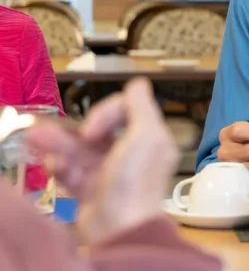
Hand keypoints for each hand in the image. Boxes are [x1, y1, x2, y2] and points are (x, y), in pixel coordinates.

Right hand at [26, 78, 178, 244]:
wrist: (120, 229)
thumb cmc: (134, 180)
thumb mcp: (146, 135)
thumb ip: (141, 107)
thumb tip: (138, 83)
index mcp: (149, 138)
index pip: (125, 110)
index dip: (106, 112)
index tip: (93, 129)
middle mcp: (132, 153)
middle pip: (99, 132)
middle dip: (71, 130)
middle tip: (43, 131)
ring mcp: (111, 173)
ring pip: (81, 151)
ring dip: (58, 145)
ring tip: (35, 139)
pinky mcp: (93, 191)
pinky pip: (74, 172)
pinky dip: (61, 167)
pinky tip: (51, 165)